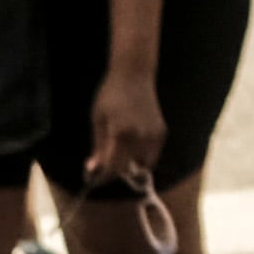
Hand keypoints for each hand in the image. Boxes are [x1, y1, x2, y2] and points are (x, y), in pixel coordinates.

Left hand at [86, 66, 167, 188]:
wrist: (134, 75)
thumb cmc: (110, 95)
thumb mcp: (98, 120)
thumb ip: (98, 147)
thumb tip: (92, 169)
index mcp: (122, 134)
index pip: (113, 167)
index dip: (102, 177)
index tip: (93, 179)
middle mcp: (141, 137)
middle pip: (128, 169)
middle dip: (114, 172)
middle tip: (102, 167)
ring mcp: (154, 136)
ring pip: (142, 165)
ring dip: (129, 166)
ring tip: (117, 156)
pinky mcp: (161, 132)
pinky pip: (152, 155)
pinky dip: (141, 157)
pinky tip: (130, 146)